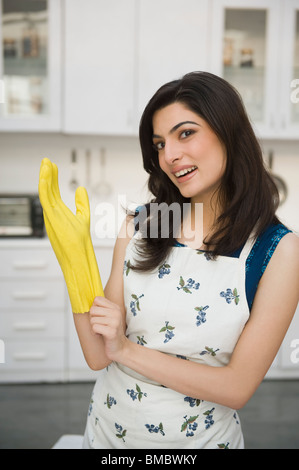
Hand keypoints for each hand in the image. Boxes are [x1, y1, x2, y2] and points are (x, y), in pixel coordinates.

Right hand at [38, 158, 103, 312]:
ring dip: (45, 178)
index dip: (52, 179)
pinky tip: (47, 175)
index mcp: (58, 216)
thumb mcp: (82, 220)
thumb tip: (81, 190)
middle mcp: (52, 217)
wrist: (78, 267)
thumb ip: (81, 205)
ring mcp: (51, 219)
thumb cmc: (80, 248)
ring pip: (44, 195)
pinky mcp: (53, 222)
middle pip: (47, 192)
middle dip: (47, 176)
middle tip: (46, 161)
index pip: (53, 194)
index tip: (52, 165)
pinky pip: (47, 201)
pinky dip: (46, 187)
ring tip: (46, 163)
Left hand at [89, 296, 127, 361]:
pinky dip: (94, 333)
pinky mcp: (111, 332)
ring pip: (92, 320)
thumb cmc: (111, 331)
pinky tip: (101, 335)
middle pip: (93, 310)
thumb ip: (101, 308)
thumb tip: (89, 301)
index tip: (99, 316)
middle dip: (92, 319)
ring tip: (101, 330)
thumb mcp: (109, 317)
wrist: (119, 347)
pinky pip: (94, 328)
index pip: (97, 299)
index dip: (94, 308)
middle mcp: (116, 313)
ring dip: (94, 327)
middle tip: (99, 325)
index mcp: (115, 307)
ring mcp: (115, 322)